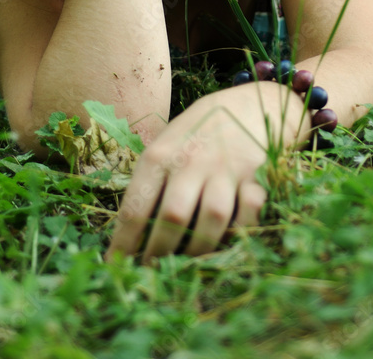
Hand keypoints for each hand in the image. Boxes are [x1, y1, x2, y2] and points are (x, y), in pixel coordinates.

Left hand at [105, 85, 296, 261]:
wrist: (254, 102)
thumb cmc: (202, 128)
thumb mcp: (169, 140)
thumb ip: (153, 176)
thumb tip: (129, 225)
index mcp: (161, 153)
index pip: (136, 206)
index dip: (124, 243)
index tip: (115, 266)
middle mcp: (192, 160)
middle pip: (173, 218)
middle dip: (160, 253)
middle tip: (152, 271)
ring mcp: (226, 168)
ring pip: (212, 220)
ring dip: (197, 250)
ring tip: (185, 264)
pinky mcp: (257, 174)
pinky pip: (248, 213)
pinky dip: (239, 231)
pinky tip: (227, 241)